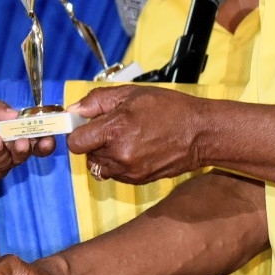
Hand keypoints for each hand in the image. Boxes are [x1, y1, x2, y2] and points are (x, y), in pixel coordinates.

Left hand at [0, 94, 56, 188]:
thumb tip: (15, 113)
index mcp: (10, 131)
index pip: (33, 134)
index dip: (44, 134)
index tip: (50, 132)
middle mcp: (7, 149)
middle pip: (26, 151)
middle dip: (29, 146)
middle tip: (24, 141)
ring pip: (7, 161)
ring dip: (2, 150)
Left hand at [66, 85, 204, 183]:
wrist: (200, 133)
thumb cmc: (169, 109)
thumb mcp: (131, 94)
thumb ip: (97, 101)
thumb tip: (74, 110)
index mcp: (115, 130)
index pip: (76, 142)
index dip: (77, 132)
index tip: (84, 125)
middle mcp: (120, 154)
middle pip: (87, 154)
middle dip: (94, 141)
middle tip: (112, 128)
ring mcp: (129, 171)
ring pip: (100, 165)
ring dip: (105, 154)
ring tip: (126, 138)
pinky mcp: (137, 180)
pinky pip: (115, 174)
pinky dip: (118, 163)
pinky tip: (135, 148)